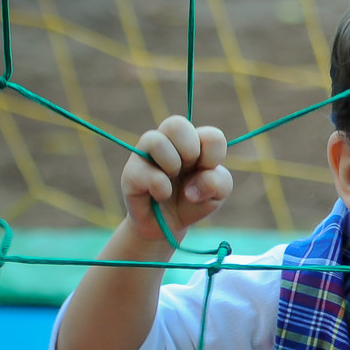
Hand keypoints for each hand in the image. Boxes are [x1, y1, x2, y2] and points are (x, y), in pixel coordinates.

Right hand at [121, 115, 231, 243]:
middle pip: (176, 124)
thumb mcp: (218, 194)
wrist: (169, 226)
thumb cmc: (194, 202)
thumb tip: (193, 184)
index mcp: (193, 141)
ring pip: (155, 141)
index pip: (211, 136)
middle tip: (188, 170)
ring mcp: (146, 154)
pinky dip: (162, 191)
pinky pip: (148, 175)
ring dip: (172, 166)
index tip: (207, 171)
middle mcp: (168, 141)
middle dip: (190, 152)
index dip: (214, 157)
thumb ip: (218, 183)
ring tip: (171, 181)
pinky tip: (160, 196)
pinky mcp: (131, 173)